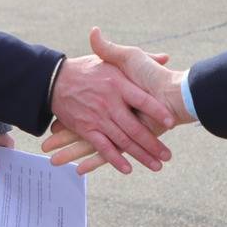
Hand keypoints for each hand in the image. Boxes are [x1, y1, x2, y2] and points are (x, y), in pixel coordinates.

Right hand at [44, 29, 188, 174]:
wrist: (55, 79)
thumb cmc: (89, 68)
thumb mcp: (114, 59)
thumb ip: (140, 58)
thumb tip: (166, 57)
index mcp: (118, 84)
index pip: (143, 100)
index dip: (157, 111)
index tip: (171, 122)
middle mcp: (109, 102)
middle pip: (135, 127)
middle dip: (152, 144)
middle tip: (167, 155)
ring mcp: (97, 118)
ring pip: (122, 141)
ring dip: (140, 155)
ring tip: (156, 165)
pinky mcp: (85, 129)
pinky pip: (102, 147)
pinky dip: (115, 159)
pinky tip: (128, 169)